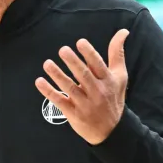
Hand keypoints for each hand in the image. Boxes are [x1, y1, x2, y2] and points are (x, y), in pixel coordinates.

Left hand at [35, 29, 129, 144]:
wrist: (112, 131)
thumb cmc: (113, 97)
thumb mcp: (119, 76)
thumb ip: (117, 53)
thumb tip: (123, 31)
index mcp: (108, 81)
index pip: (98, 65)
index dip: (89, 54)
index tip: (80, 42)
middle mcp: (97, 92)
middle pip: (84, 76)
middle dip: (73, 63)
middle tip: (62, 50)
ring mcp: (85, 104)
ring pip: (70, 88)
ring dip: (57, 75)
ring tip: (47, 64)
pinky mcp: (74, 114)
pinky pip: (60, 101)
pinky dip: (49, 92)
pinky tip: (39, 81)